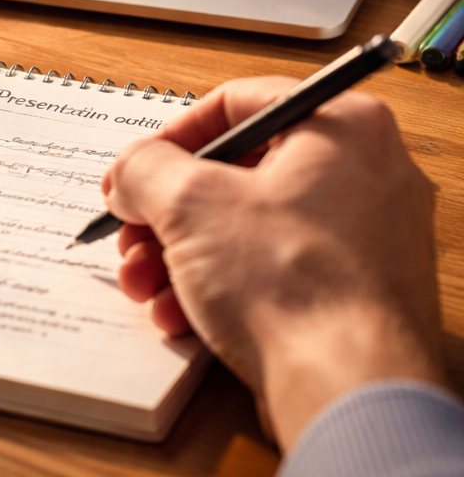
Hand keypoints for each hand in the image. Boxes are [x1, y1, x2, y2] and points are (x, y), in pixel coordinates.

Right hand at [101, 77, 445, 449]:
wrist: (350, 393)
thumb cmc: (292, 284)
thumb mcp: (188, 202)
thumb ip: (144, 168)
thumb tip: (131, 173)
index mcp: (341, 124)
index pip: (235, 103)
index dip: (169, 137)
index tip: (135, 169)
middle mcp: (365, 171)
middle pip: (236, 173)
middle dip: (167, 211)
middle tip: (132, 232)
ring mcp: (365, 235)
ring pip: (248, 226)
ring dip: (180, 253)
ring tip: (143, 283)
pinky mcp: (355, 291)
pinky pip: (273, 269)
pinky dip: (219, 285)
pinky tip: (178, 315)